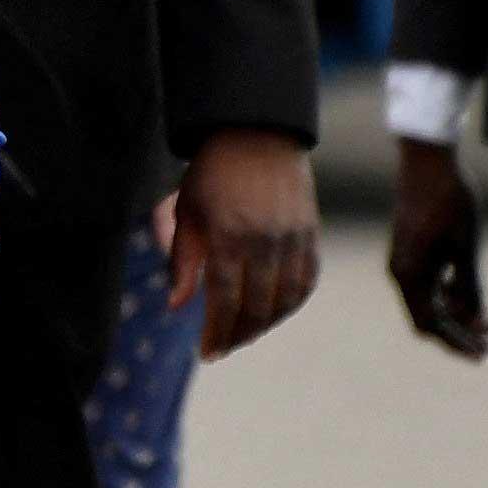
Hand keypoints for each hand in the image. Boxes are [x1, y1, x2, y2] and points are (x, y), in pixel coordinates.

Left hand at [169, 127, 321, 359]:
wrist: (256, 133)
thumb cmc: (211, 175)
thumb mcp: (187, 213)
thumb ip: (183, 263)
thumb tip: (177, 307)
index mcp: (230, 236)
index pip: (226, 300)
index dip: (217, 332)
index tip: (206, 353)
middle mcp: (266, 240)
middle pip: (257, 307)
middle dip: (239, 335)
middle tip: (222, 348)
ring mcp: (293, 237)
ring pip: (286, 299)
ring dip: (265, 324)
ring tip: (244, 333)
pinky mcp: (311, 233)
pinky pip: (307, 279)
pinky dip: (292, 302)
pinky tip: (274, 311)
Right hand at [386, 137, 487, 360]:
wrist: (427, 161)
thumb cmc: (450, 200)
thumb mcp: (467, 245)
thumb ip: (470, 284)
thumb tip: (477, 318)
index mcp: (410, 274)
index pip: (431, 324)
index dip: (457, 342)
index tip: (483, 354)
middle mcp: (401, 272)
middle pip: (428, 318)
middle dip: (460, 331)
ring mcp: (403, 262)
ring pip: (429, 302)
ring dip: (457, 313)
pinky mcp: (410, 251)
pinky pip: (428, 285)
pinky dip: (449, 295)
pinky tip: (470, 291)